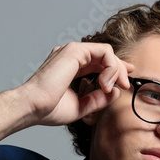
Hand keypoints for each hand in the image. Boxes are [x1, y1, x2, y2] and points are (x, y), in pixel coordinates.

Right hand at [17, 41, 134, 126]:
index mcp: (71, 66)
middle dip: (120, 69)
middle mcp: (71, 56)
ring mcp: (73, 51)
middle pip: (105, 56)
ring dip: (116, 69)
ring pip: (107, 52)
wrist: (33, 107)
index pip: (98, 62)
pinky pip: (104, 52)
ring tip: (114, 86)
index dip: (115, 69)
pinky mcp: (75, 50)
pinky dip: (111, 67)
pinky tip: (106, 82)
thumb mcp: (81, 106)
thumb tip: (115, 92)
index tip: (125, 82)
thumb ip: (98, 99)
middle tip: (125, 85)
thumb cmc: (48, 109)